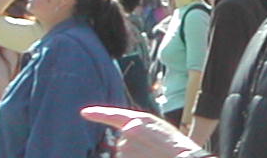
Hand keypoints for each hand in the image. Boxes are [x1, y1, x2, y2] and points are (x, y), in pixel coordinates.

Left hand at [81, 106, 200, 157]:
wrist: (183, 157)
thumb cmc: (174, 147)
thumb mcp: (159, 131)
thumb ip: (140, 130)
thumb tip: (125, 137)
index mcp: (140, 120)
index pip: (114, 115)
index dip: (98, 114)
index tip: (84, 113)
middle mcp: (129, 130)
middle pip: (122, 144)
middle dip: (132, 151)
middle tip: (152, 153)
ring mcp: (125, 146)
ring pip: (122, 156)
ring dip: (134, 157)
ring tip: (152, 156)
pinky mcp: (124, 157)